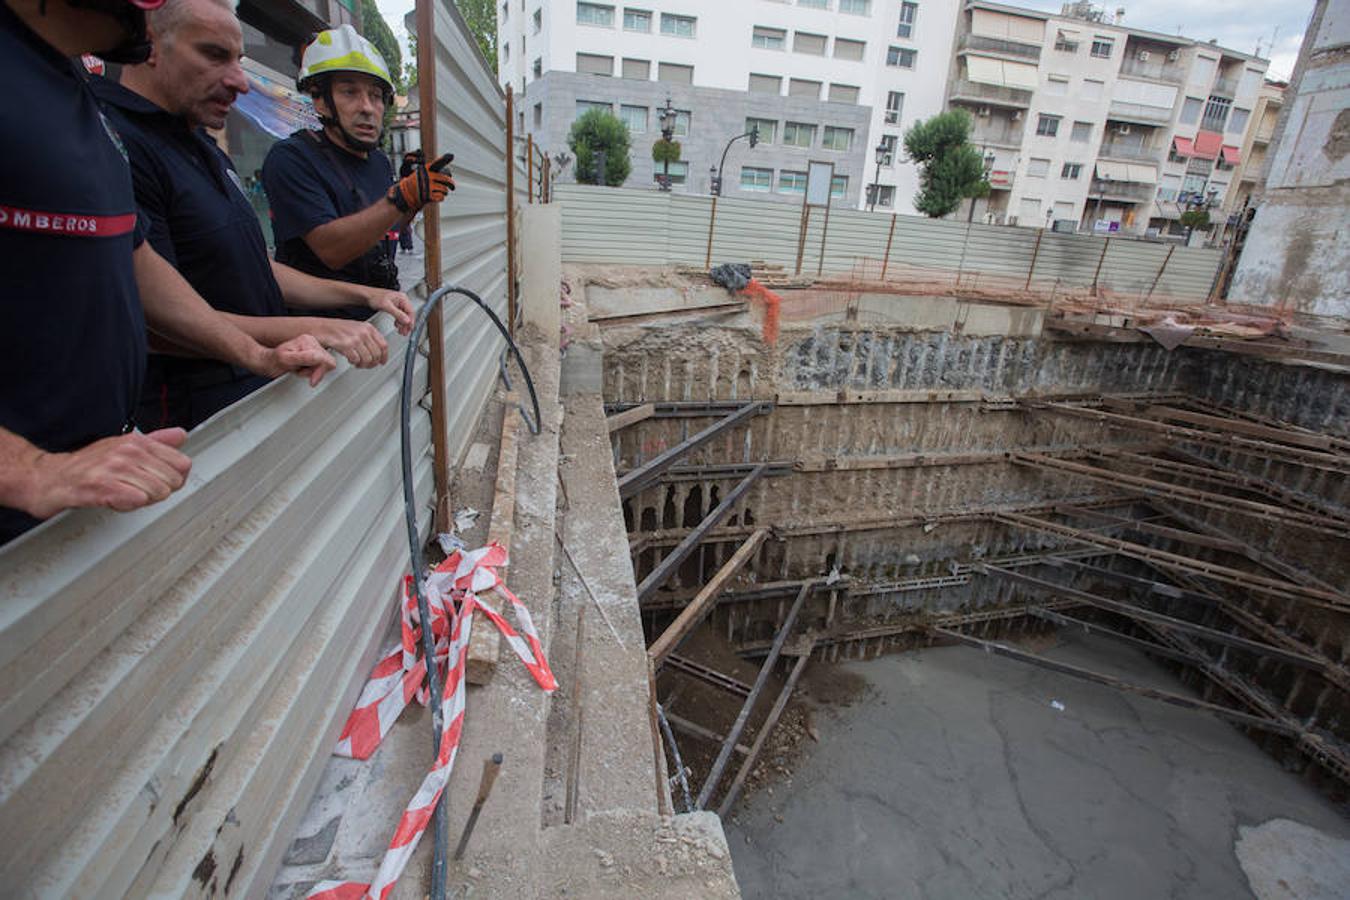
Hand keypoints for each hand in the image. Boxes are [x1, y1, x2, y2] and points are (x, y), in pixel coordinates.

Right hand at [19, 429, 191, 518]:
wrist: (51, 477)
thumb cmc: (89, 465)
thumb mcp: (125, 446)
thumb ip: (156, 442)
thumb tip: (180, 435)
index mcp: (138, 442)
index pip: (182, 464)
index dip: (175, 478)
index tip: (160, 480)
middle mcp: (128, 452)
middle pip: (173, 482)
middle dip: (158, 492)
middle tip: (137, 489)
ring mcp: (115, 468)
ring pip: (157, 493)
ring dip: (142, 500)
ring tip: (123, 493)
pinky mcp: (103, 486)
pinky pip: (137, 501)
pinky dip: (128, 506)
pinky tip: (114, 500)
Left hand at [255, 334, 336, 385]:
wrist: (267, 362)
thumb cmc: (273, 361)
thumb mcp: (286, 360)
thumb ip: (304, 358)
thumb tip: (319, 358)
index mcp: (307, 341)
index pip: (326, 359)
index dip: (319, 371)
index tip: (311, 379)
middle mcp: (312, 342)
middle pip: (327, 362)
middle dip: (315, 370)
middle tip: (300, 371)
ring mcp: (312, 347)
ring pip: (325, 365)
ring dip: (312, 371)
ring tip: (299, 369)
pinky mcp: (312, 353)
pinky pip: (320, 365)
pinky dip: (311, 371)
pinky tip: (301, 369)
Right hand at [314, 319, 388, 367]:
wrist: (319, 327)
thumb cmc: (336, 329)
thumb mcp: (356, 329)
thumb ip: (368, 338)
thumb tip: (377, 352)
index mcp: (368, 327)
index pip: (383, 345)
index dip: (384, 356)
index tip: (382, 362)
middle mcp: (363, 332)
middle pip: (376, 354)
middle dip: (372, 363)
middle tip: (366, 365)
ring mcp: (354, 338)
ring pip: (367, 359)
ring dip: (362, 365)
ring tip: (357, 363)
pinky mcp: (345, 345)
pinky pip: (356, 360)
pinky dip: (353, 363)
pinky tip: (350, 360)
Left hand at [363, 289, 413, 334]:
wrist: (367, 296)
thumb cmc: (374, 297)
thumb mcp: (386, 306)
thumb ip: (398, 314)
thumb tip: (407, 321)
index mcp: (402, 298)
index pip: (410, 311)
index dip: (411, 321)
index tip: (409, 329)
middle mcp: (402, 300)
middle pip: (408, 314)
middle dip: (407, 324)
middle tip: (405, 332)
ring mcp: (399, 303)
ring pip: (405, 316)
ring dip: (403, 324)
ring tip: (401, 331)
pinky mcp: (395, 307)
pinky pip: (400, 315)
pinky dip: (399, 321)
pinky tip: (397, 325)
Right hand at [387, 153, 454, 211]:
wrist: (406, 194)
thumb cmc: (418, 183)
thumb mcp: (423, 174)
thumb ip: (435, 172)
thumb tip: (449, 173)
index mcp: (426, 169)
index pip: (437, 163)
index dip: (444, 159)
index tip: (451, 155)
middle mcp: (427, 176)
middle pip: (445, 179)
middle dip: (451, 184)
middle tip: (453, 187)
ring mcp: (427, 186)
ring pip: (444, 189)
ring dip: (445, 192)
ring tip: (441, 192)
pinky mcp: (428, 196)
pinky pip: (441, 197)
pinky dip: (440, 198)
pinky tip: (437, 197)